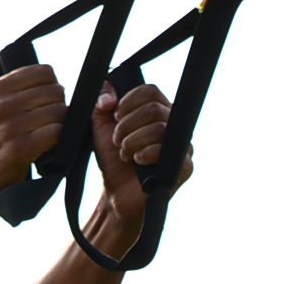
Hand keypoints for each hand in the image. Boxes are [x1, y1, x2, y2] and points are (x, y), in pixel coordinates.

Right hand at [0, 65, 67, 191]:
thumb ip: (18, 90)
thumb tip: (53, 79)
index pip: (44, 72)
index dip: (53, 86)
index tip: (49, 101)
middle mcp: (2, 104)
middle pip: (55, 92)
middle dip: (60, 106)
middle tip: (51, 122)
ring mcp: (10, 126)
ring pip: (59, 112)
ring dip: (63, 125)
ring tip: (50, 134)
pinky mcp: (19, 148)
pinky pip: (56, 133)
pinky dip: (60, 139)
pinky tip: (50, 145)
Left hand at [92, 81, 195, 197]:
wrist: (116, 192)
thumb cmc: (112, 157)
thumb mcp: (99, 124)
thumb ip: (99, 99)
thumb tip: (110, 97)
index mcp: (158, 111)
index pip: (151, 91)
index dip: (130, 101)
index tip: (115, 116)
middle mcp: (174, 126)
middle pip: (155, 109)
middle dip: (128, 125)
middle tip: (117, 140)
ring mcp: (182, 146)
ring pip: (160, 129)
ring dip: (133, 141)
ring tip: (124, 153)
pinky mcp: (185, 166)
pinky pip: (170, 151)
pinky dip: (147, 154)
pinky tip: (137, 161)